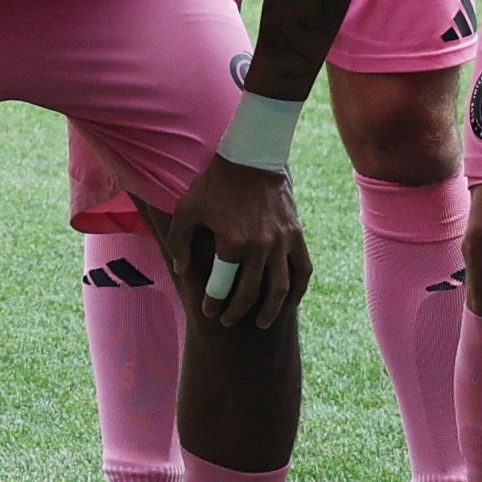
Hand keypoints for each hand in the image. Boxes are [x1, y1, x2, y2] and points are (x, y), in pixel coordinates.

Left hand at [163, 162, 308, 329]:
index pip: (222, 285)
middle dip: (237, 312)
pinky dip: (298, 290)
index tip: (208, 312)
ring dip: (270, 310)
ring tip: (261, 323)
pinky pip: (302, 270)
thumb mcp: (186, 209)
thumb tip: (182, 269)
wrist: (252, 158)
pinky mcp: (296, 235)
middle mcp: (260, 247)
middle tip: (228, 322)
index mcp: (231, 243)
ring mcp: (281, 243)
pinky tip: (289, 303)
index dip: (214, 303)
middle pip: (251, 293)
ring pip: (280, 289)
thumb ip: (179, 241)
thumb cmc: (214, 184)